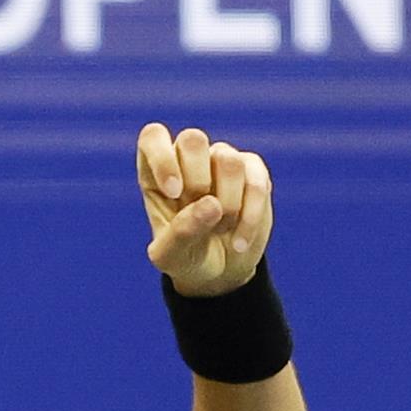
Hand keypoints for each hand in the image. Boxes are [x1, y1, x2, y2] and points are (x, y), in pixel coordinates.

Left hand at [136, 126, 273, 297]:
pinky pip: (256, 182)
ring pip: (228, 161)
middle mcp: (188, 160)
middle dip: (197, 181)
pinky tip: (240, 242)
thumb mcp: (171, 257)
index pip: (153, 137)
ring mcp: (221, 161)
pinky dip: (250, 216)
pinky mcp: (253, 172)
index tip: (174, 192)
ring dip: (227, 205)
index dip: (163, 158)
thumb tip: (212, 204)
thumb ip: (181, 232)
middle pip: (193, 139)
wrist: (220, 272)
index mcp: (156, 174)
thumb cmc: (186, 258)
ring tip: (221, 230)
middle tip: (199, 213)